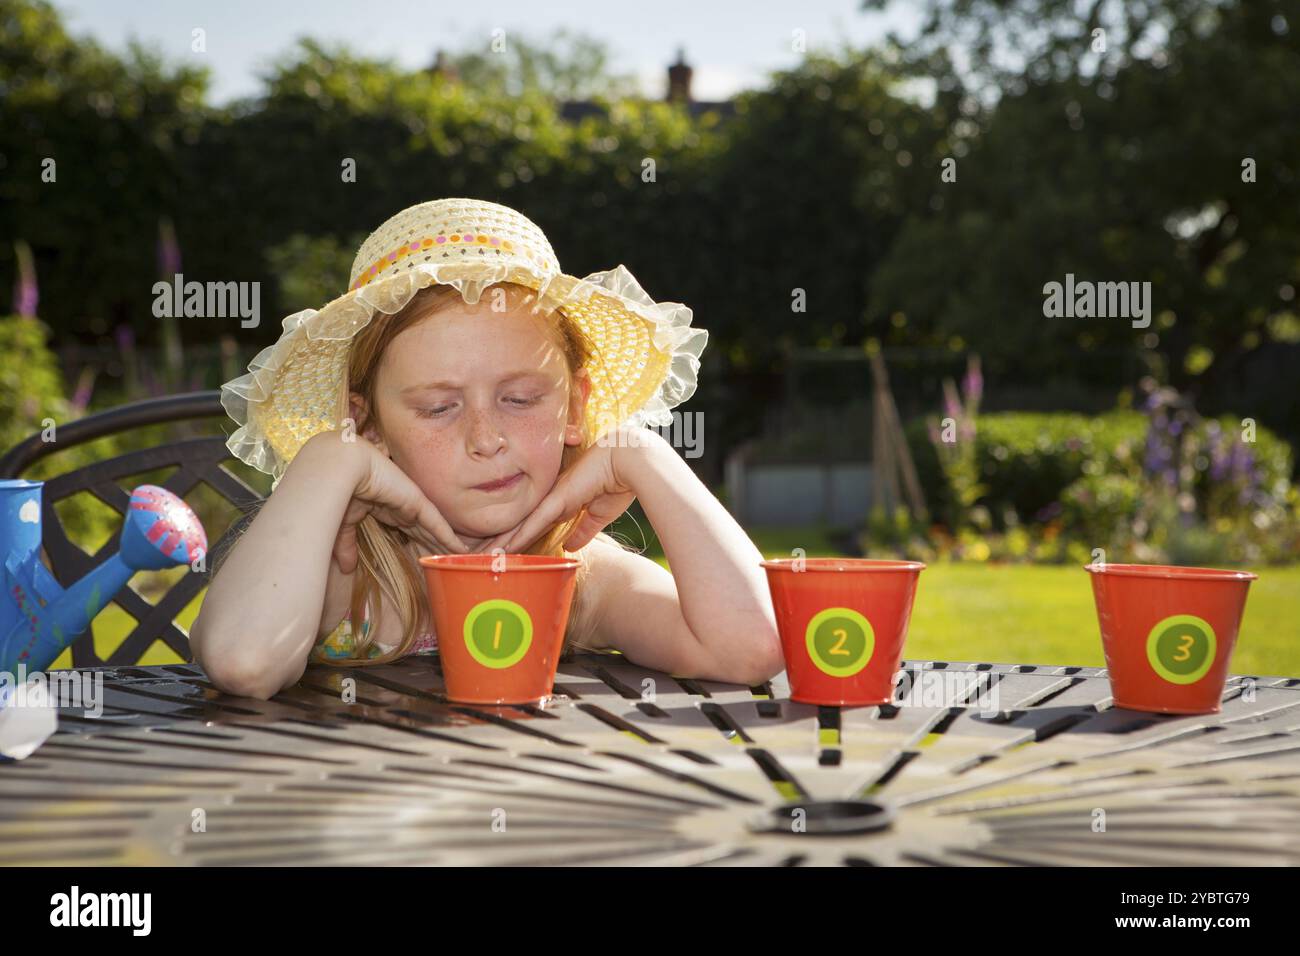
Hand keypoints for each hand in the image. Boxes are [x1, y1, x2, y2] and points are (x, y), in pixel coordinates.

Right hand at [333, 438, 469, 572]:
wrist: (342, 469)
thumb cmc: (338, 491)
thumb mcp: (343, 525)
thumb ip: (347, 546)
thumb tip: (346, 568)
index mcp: (383, 507)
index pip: (404, 528)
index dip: (415, 542)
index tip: (423, 556)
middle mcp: (400, 505)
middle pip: (423, 530)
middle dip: (435, 545)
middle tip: (449, 562)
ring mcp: (411, 503)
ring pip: (434, 529)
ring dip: (446, 544)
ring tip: (461, 559)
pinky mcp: (418, 503)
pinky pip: (438, 525)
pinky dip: (449, 538)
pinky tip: (462, 550)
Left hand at [479, 428, 651, 553]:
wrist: (629, 460)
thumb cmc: (619, 481)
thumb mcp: (600, 513)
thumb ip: (584, 529)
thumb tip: (570, 546)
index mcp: (562, 501)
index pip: (533, 523)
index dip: (517, 536)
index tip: (502, 549)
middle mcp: (551, 499)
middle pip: (519, 524)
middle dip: (500, 539)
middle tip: (477, 554)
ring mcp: (552, 499)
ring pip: (519, 525)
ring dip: (500, 542)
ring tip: (479, 556)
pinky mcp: (557, 499)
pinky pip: (532, 522)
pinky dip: (516, 537)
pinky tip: (501, 549)